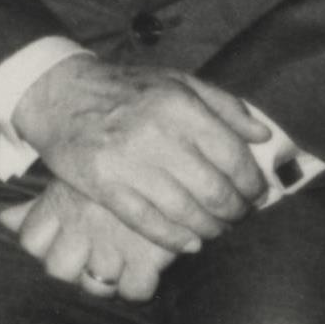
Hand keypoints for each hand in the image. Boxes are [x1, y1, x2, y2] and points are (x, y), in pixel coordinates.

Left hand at [2, 176, 169, 301]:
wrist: (169, 148)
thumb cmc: (114, 161)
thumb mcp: (72, 176)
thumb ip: (37, 204)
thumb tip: (1, 220)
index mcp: (60, 202)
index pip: (30, 241)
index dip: (42, 245)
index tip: (59, 240)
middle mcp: (81, 225)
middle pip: (57, 269)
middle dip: (71, 268)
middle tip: (91, 257)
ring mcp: (113, 243)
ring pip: (95, 286)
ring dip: (105, 280)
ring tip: (118, 263)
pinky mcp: (148, 255)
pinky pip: (134, 290)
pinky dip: (137, 286)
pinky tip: (142, 268)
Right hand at [13, 57, 274, 256]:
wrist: (60, 94)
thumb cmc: (126, 89)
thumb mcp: (177, 81)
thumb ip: (225, 105)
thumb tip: (264, 135)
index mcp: (178, 103)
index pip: (233, 156)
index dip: (252, 182)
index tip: (257, 193)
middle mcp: (156, 132)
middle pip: (214, 190)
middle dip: (235, 211)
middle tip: (238, 215)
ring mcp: (128, 161)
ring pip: (186, 212)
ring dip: (210, 228)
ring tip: (216, 229)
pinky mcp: (104, 185)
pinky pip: (151, 223)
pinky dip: (177, 239)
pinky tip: (189, 241)